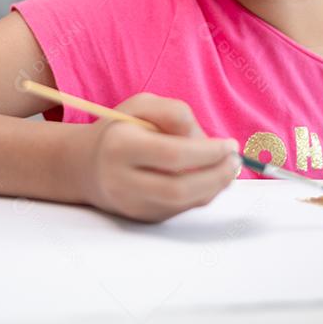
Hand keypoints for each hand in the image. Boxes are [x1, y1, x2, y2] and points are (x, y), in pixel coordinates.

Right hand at [76, 92, 239, 222]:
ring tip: (229, 168)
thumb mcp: (141, 105)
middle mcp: (122, 181)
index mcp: (120, 146)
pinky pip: (181, 210)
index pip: (172, 155)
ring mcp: (132, 204)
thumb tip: (206, 140)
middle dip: (216, 176)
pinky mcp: (142, 218)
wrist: (86, 166)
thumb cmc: (119, 129)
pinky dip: (202, 194)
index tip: (230, 144)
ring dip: (215, 187)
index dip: (208, 152)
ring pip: (183, 204)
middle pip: (179, 189)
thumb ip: (174, 113)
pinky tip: (211, 177)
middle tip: (236, 161)